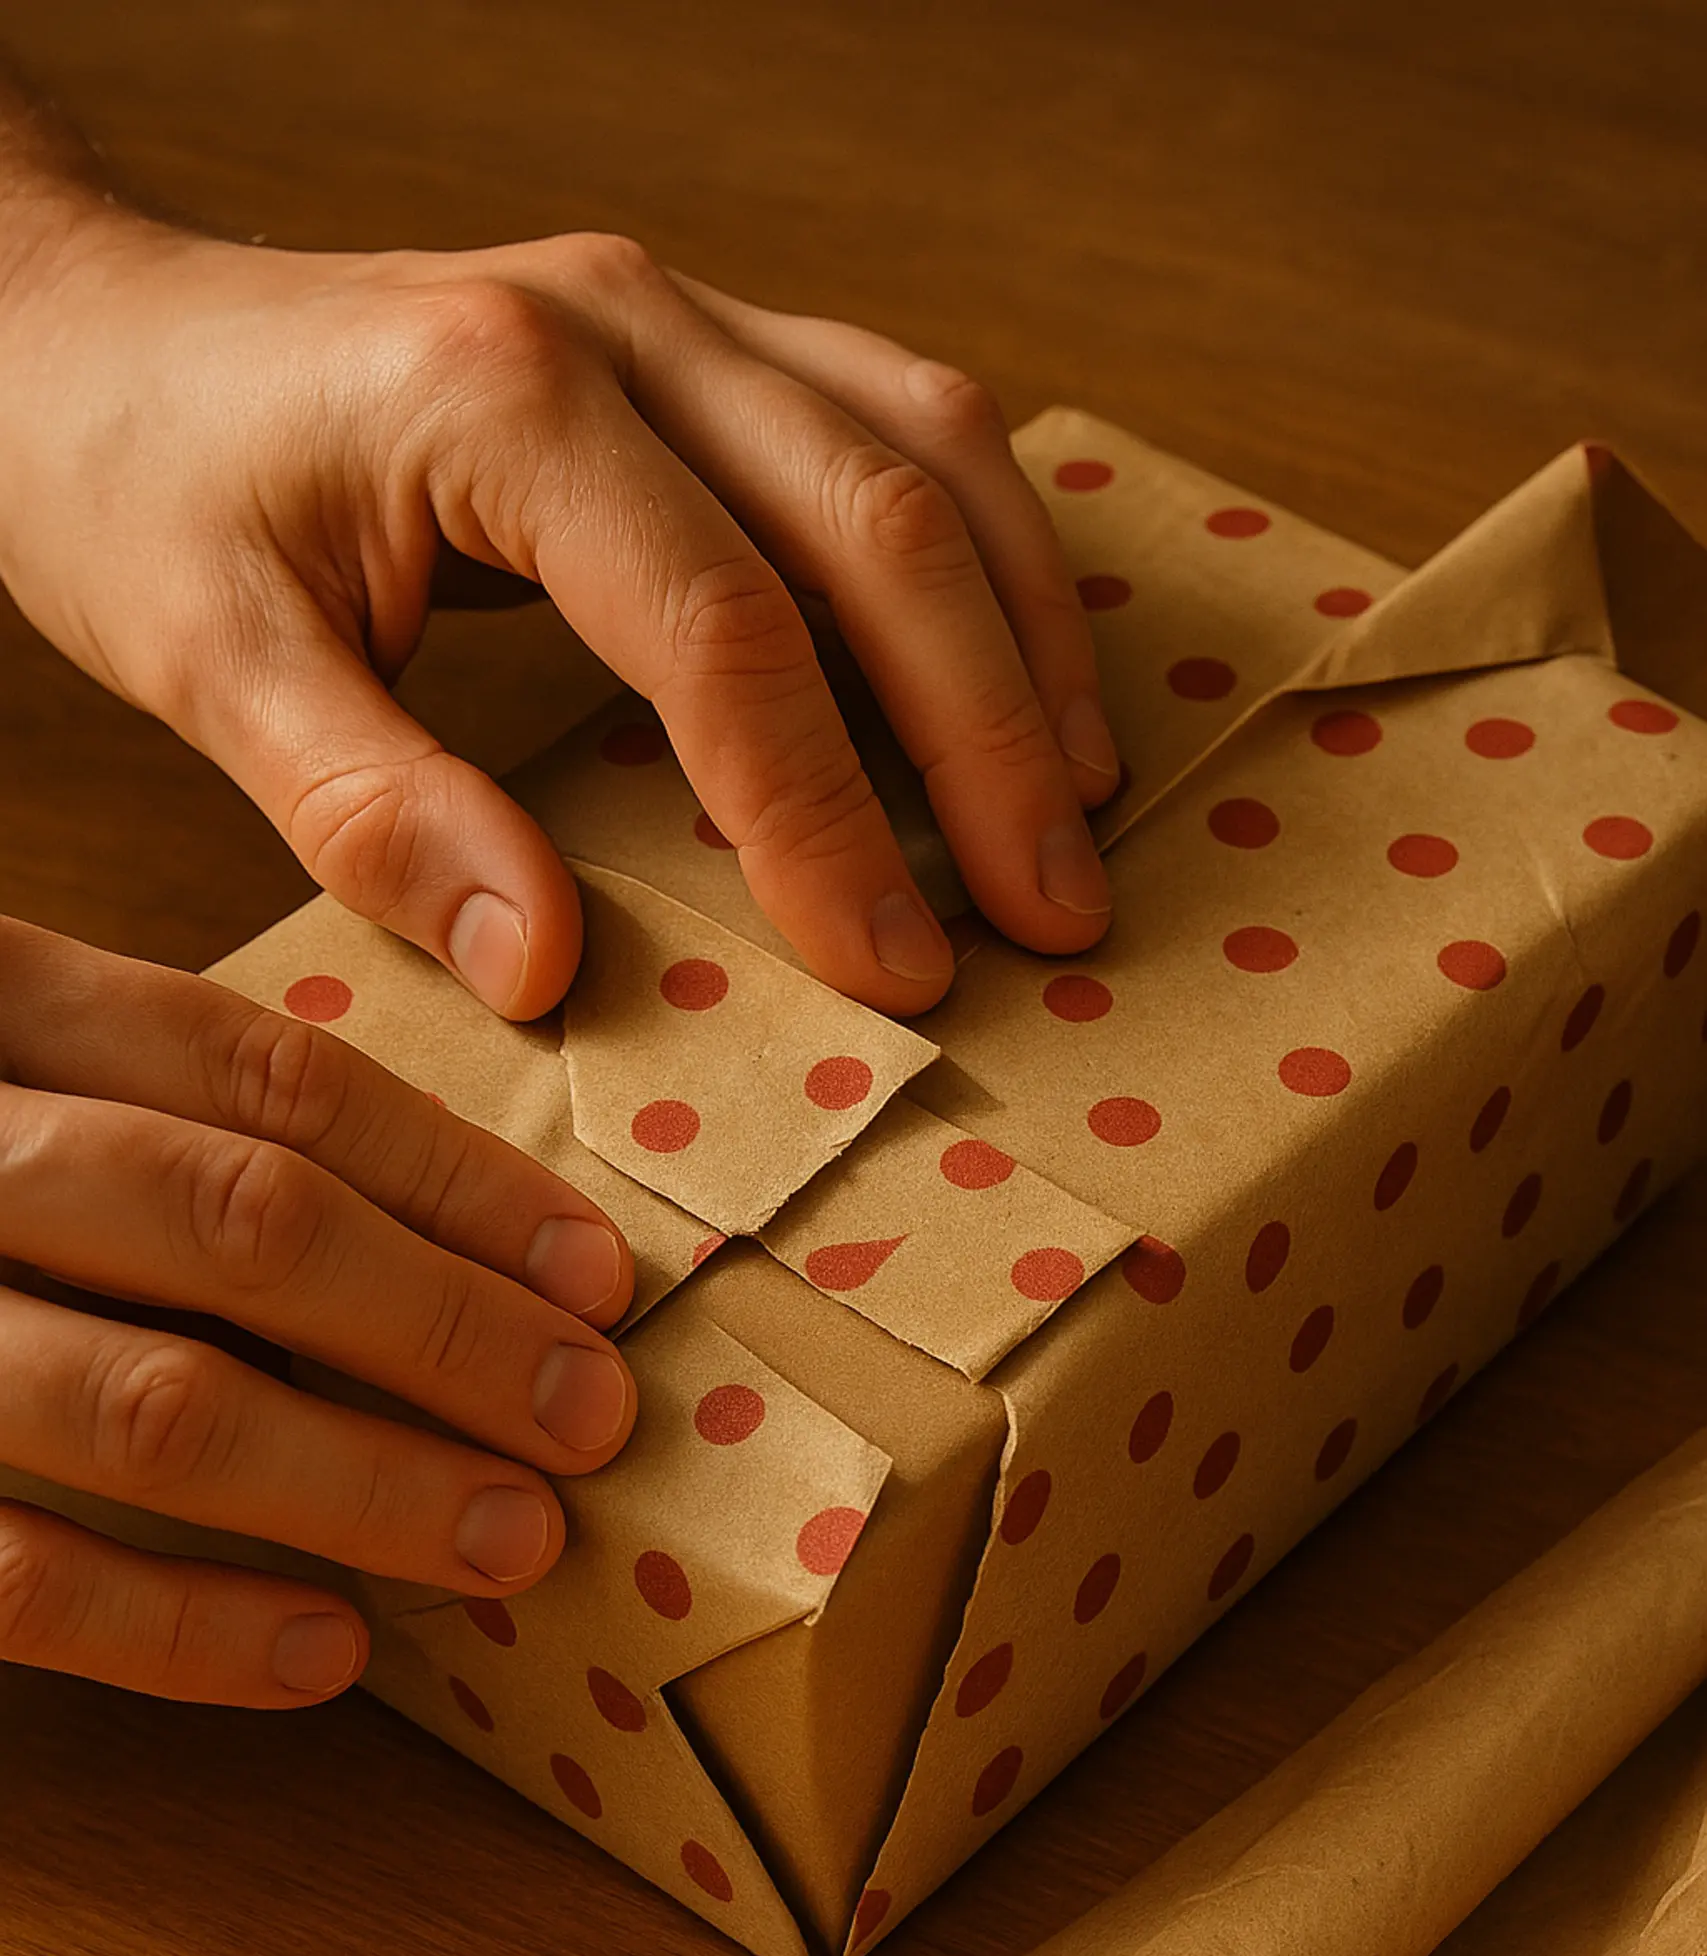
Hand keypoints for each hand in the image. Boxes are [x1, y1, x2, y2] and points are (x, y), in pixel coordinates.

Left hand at [0, 187, 1118, 1018]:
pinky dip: (978, 555)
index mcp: (500, 398)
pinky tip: (1008, 670)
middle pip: (883, 522)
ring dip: (1020, 634)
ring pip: (929, 448)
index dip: (826, 820)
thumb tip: (550, 966)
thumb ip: (377, 817)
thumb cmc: (133, 485)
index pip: (728, 630)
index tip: (896, 972)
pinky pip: (890, 424)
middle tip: (1055, 911)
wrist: (92, 330)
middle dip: (992, 739)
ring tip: (1077, 802)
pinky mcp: (693, 341)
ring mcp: (672, 311)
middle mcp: (620, 319)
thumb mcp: (211, 666)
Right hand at [0, 919, 636, 1707]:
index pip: (261, 1074)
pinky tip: (326, 1651)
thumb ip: (129, 1108)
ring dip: (363, 1486)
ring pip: (152, 1404)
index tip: (598, 1270)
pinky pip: (19, 1575)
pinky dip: (185, 1627)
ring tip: (512, 1542)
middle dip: (444, 1328)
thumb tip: (410, 1233)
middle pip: (237, 1222)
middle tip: (595, 1417)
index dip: (454, 1179)